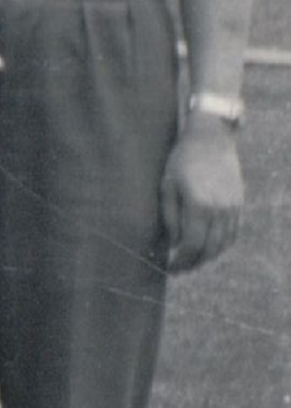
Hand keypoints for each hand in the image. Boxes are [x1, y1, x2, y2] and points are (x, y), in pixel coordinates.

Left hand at [160, 120, 242, 272]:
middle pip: (209, 249)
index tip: (171, 268)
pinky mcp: (239, 204)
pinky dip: (222, 245)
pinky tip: (209, 246)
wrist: (211, 138)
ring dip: (208, 256)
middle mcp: (220, 210)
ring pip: (224, 244)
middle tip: (180, 269)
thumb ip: (170, 218)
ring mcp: (233, 207)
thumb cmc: (182, 160)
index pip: (192, 245)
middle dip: (194, 263)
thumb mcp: (167, 186)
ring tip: (193, 259)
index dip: (181, 261)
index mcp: (199, 205)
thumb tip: (174, 244)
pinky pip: (234, 233)